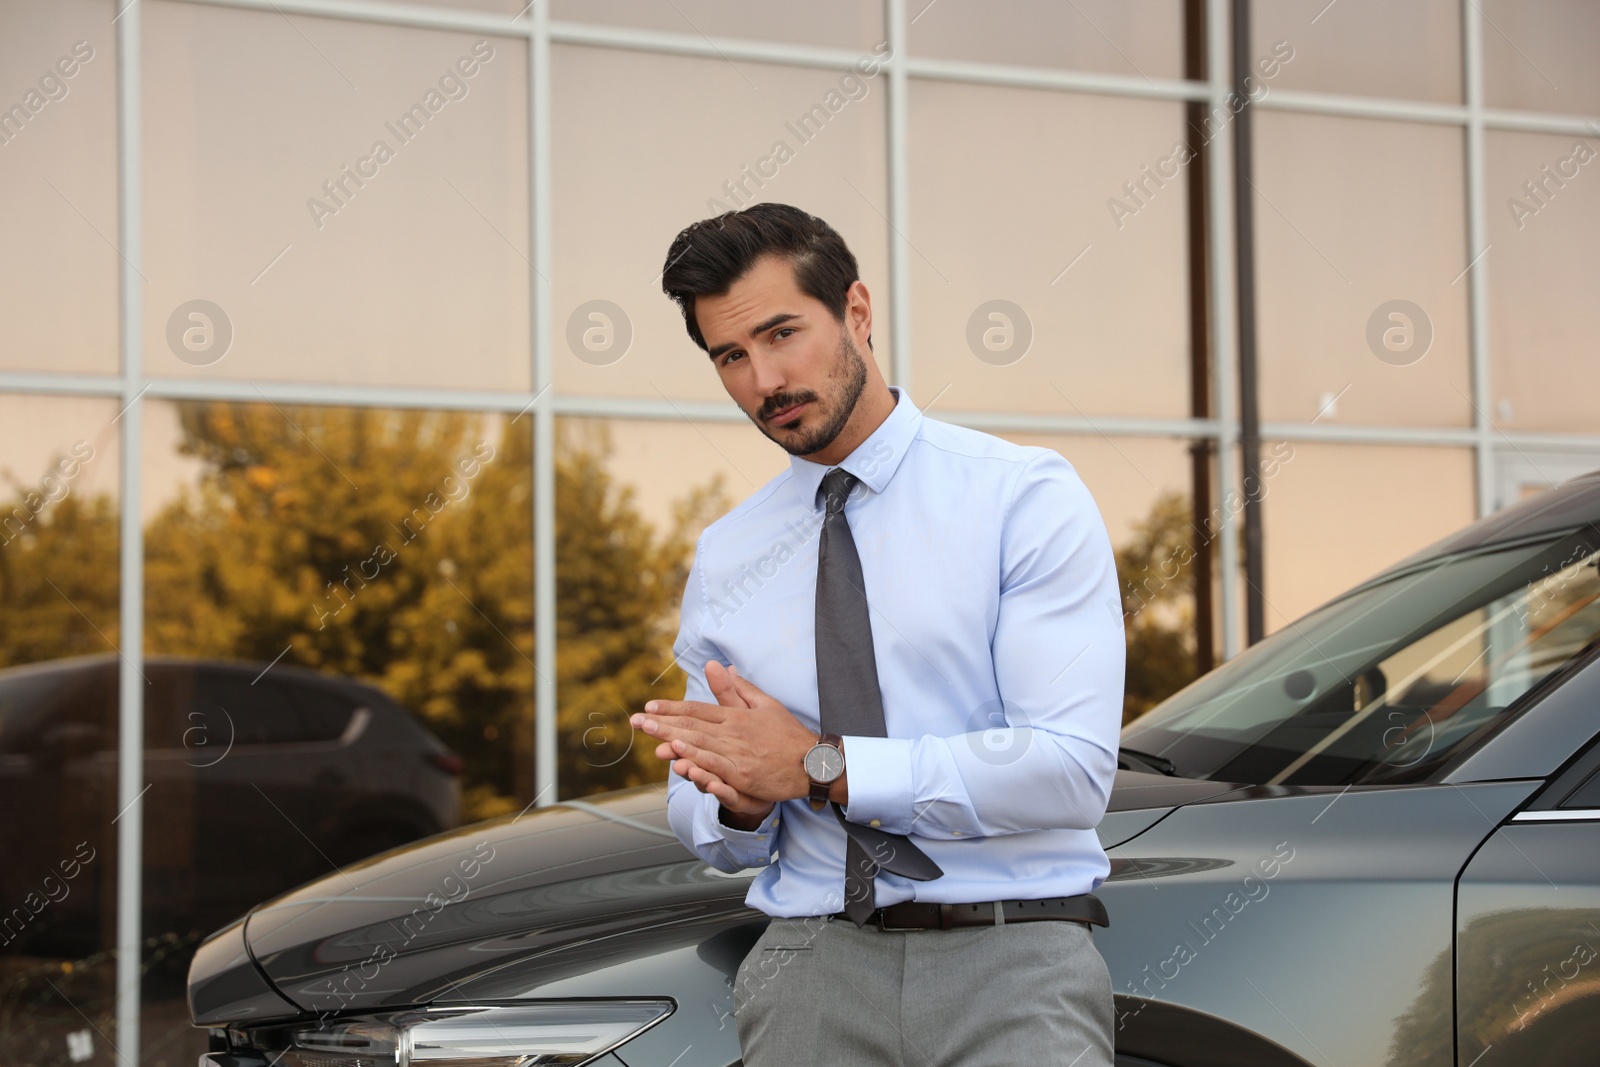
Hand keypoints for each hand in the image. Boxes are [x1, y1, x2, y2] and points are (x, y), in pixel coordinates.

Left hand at [634, 662, 820, 806]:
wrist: (812, 762)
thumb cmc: (788, 734)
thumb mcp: (766, 704)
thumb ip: (739, 689)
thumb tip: (721, 666)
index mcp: (737, 716)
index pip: (698, 710)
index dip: (672, 709)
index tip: (649, 708)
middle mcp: (734, 733)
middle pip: (692, 726)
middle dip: (662, 723)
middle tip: (636, 720)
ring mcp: (738, 755)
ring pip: (699, 744)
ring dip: (672, 738)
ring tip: (649, 732)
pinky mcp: (744, 776)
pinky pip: (715, 765)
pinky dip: (695, 758)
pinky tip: (679, 754)